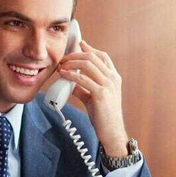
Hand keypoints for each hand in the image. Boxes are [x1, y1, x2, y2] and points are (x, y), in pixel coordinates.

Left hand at [57, 41, 129, 156]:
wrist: (111, 132)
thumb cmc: (104, 116)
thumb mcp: (94, 98)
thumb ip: (84, 88)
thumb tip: (70, 82)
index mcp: (114, 77)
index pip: (102, 56)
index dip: (90, 49)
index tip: (78, 44)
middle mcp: (112, 78)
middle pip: (93, 57)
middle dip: (75, 55)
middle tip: (63, 59)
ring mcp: (108, 85)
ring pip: (87, 64)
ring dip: (71, 62)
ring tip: (61, 66)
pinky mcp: (101, 94)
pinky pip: (82, 79)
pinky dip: (70, 74)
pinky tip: (63, 74)